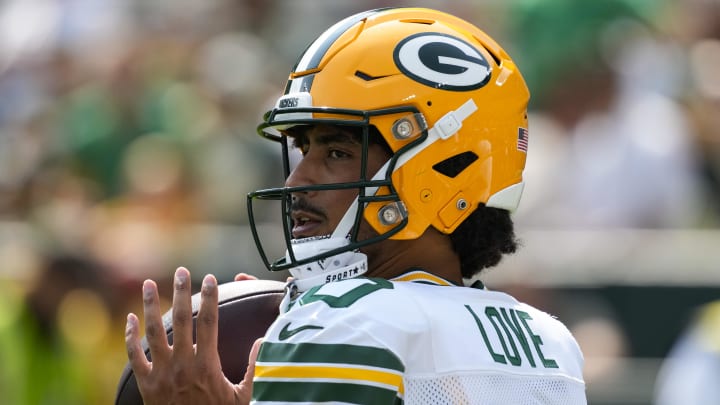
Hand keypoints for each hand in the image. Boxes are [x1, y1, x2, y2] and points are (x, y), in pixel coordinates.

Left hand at [125, 267, 258, 404]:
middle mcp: (182, 365)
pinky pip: (134, 357)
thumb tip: (261, 342)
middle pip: (181, 321)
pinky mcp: (145, 384)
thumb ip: (253, 369)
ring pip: (152, 333)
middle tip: (181, 271)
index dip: (210, 299)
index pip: (209, 323)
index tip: (211, 279)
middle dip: (181, 293)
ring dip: (150, 306)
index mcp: (206, 365)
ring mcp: (161, 374)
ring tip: (148, 283)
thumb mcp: (243, 398)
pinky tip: (129, 319)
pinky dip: (129, 337)